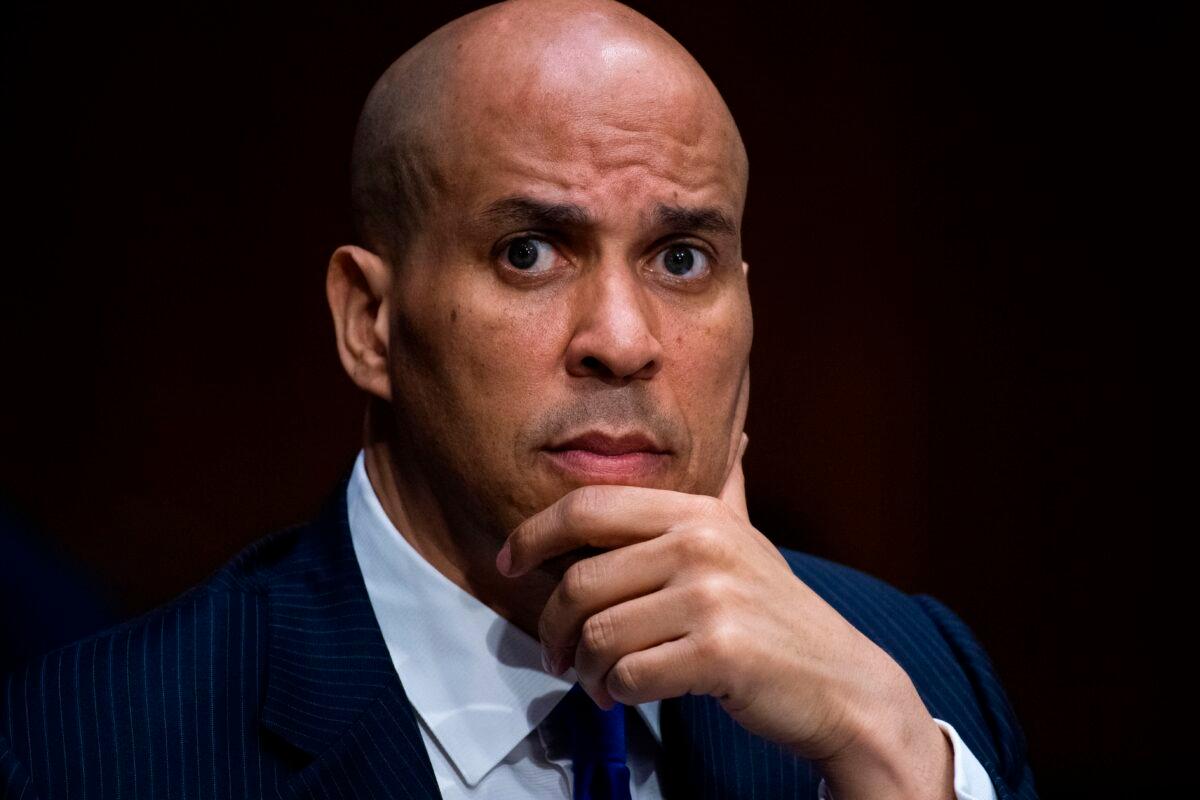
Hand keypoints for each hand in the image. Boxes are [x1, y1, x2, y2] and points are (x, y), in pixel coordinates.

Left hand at [495, 433, 951, 799]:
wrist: (841, 682)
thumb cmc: (778, 615)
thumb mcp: (749, 539)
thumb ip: (729, 489)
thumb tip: (739, 433)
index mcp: (697, 513)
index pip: (587, 508)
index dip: (534, 534)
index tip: (510, 562)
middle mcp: (701, 546)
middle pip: (580, 582)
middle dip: (554, 627)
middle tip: (558, 655)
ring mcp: (713, 598)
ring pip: (599, 636)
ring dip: (586, 670)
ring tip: (599, 680)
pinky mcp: (719, 653)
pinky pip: (630, 675)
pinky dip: (618, 693)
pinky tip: (630, 694)